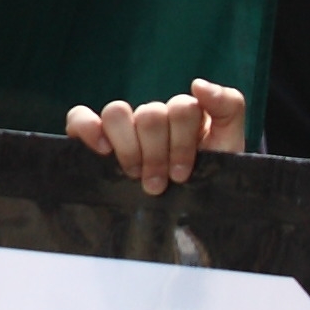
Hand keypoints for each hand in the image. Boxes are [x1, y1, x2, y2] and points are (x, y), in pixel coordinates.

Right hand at [66, 82, 247, 195]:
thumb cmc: (208, 185)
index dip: (180, 142)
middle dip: (156, 154)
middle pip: (149, 114)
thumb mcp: (230, 148)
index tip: (181, 175)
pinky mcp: (94, 139)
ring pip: (117, 112)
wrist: (187, 225)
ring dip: (128, 147)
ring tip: (133, 175)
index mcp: (184, 116)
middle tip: (158, 184)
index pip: (181, 107)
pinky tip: (102, 149)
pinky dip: (87, 127)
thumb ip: (228, 107)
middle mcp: (153, 118)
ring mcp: (123, 128)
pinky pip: (79, 118)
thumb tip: (197, 84)